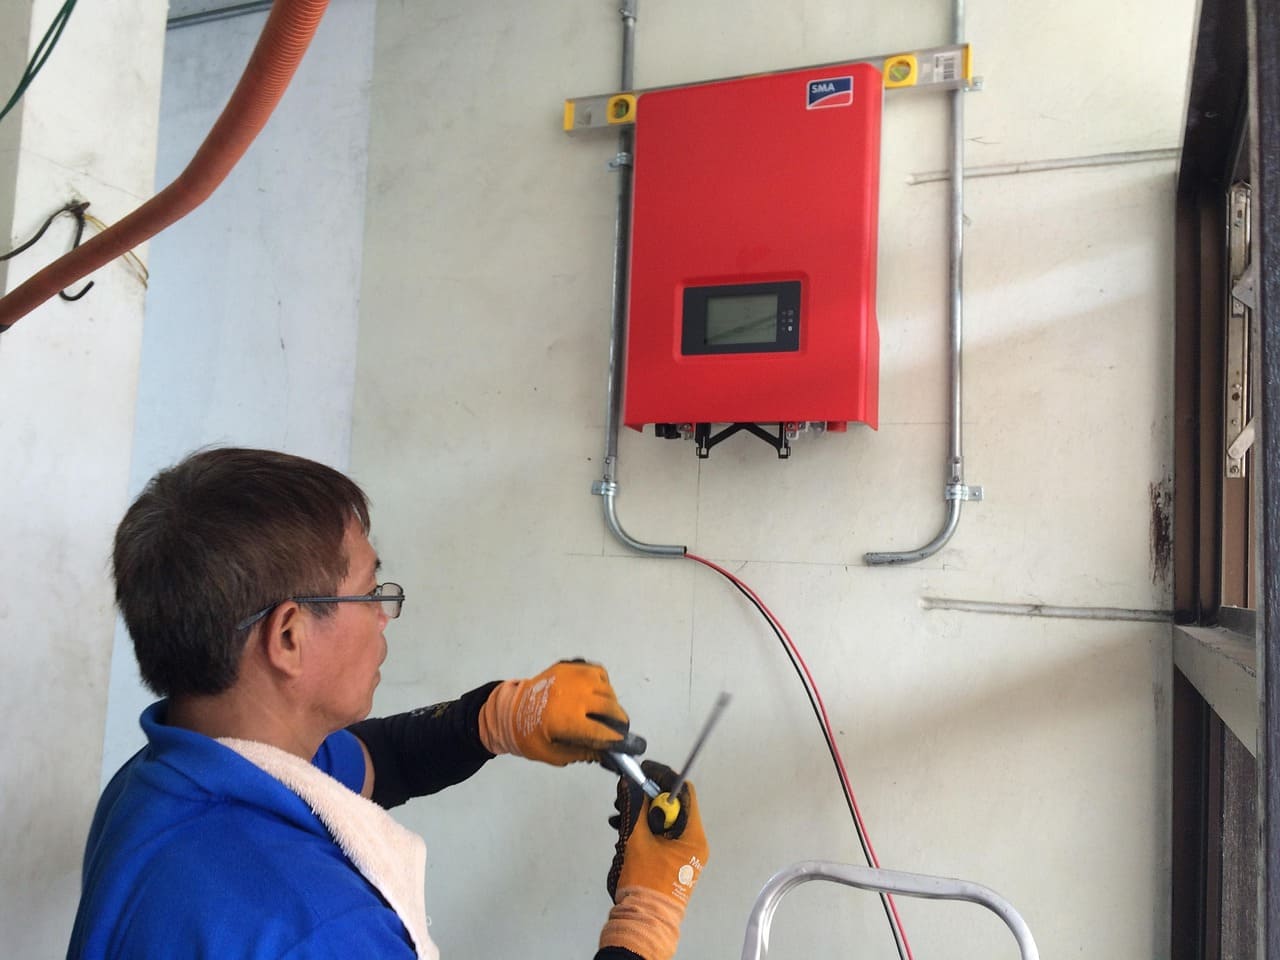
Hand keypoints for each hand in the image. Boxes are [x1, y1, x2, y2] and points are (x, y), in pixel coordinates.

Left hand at [477, 660, 643, 765]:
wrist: (508, 710)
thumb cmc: (529, 735)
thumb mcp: (553, 754)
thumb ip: (583, 753)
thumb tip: (607, 754)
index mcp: (568, 721)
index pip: (604, 731)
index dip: (618, 740)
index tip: (626, 745)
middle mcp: (574, 696)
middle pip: (610, 708)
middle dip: (619, 721)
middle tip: (620, 729)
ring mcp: (572, 678)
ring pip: (607, 688)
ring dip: (611, 702)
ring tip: (606, 713)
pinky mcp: (569, 667)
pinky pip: (597, 672)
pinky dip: (602, 683)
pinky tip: (597, 694)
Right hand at [599, 760, 707, 959]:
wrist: (643, 922)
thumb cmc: (645, 886)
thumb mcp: (637, 840)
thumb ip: (634, 808)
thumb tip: (630, 784)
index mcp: (693, 837)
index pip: (684, 794)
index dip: (663, 778)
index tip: (644, 772)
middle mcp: (693, 844)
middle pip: (673, 807)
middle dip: (647, 799)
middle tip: (626, 795)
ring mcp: (684, 855)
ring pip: (664, 823)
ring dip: (641, 816)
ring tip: (619, 818)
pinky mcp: (673, 863)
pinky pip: (660, 838)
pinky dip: (644, 832)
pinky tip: (624, 831)